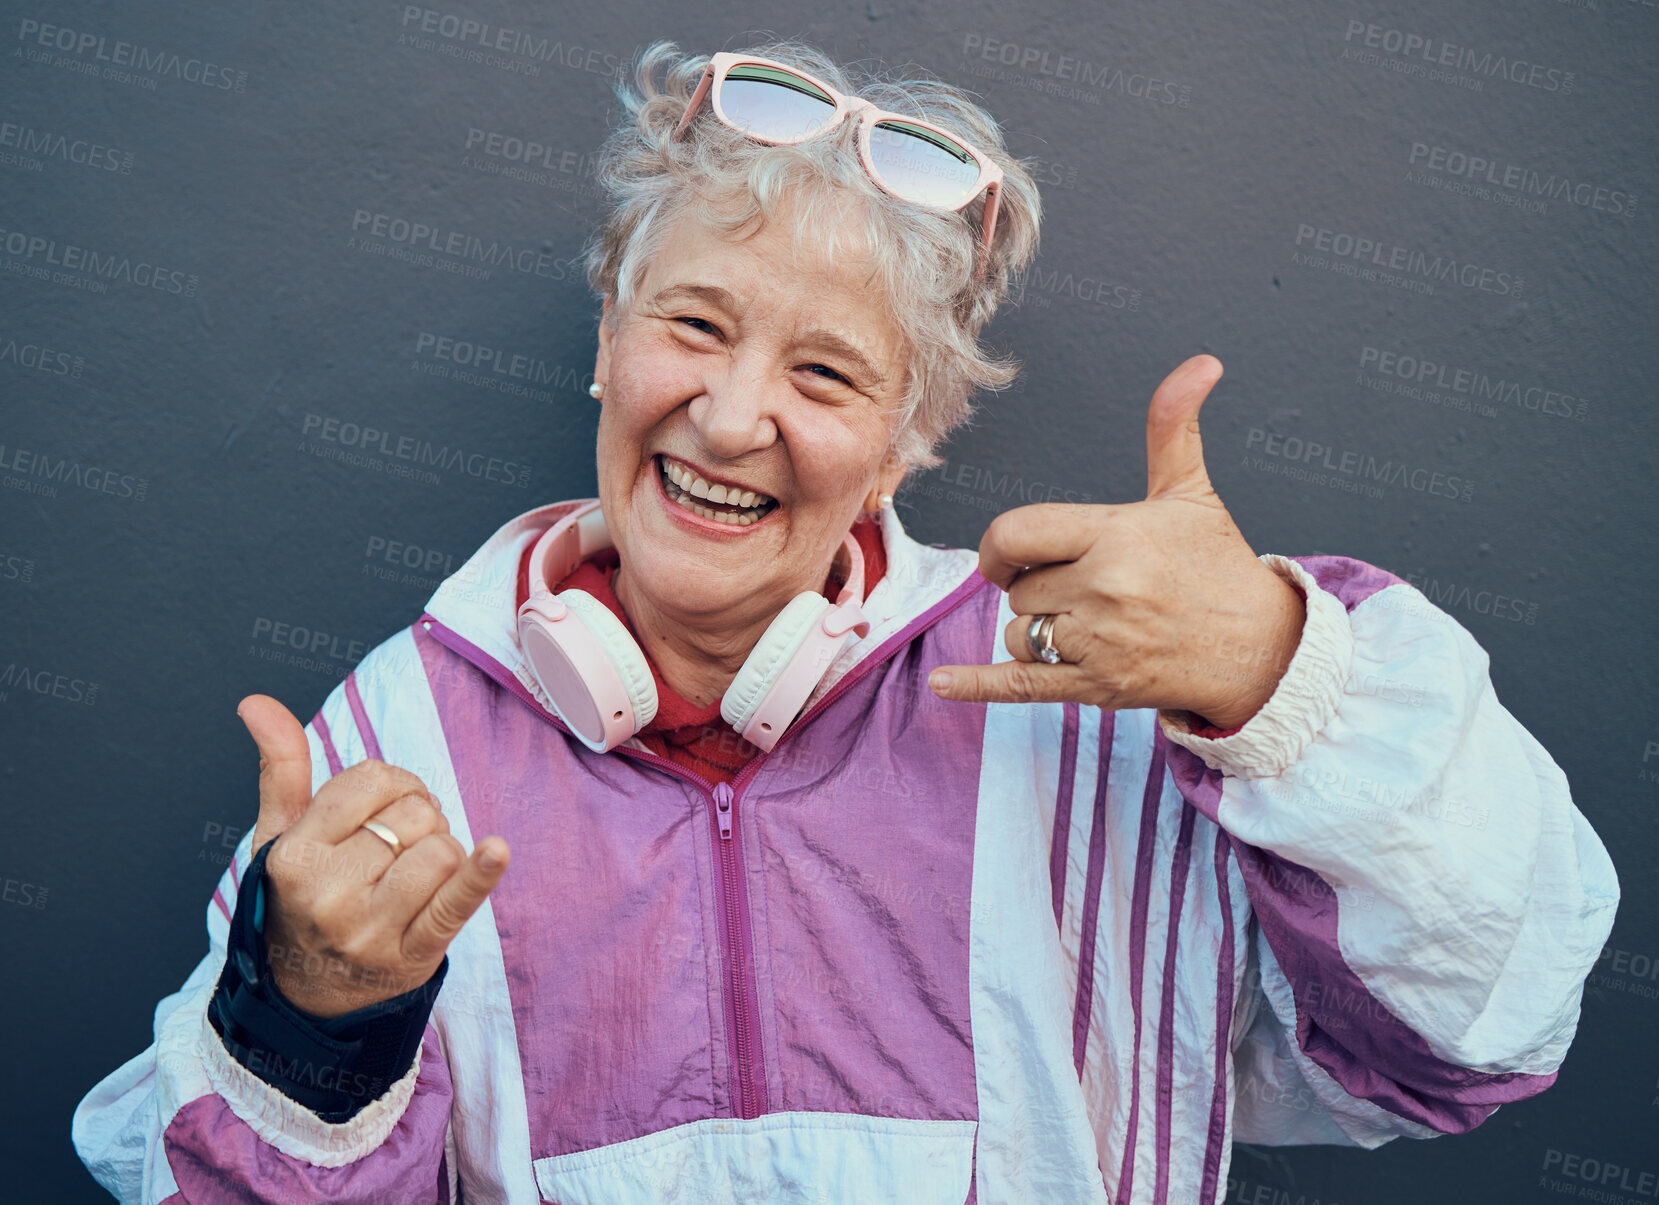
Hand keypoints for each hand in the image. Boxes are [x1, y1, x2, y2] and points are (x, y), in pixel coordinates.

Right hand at [237, 694, 510, 1017]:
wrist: (309, 994)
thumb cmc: (302, 899)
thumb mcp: (280, 836)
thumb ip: (280, 768)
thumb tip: (256, 702)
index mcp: (294, 855)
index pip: (371, 780)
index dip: (393, 784)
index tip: (385, 808)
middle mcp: (327, 893)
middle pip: (414, 812)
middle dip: (419, 820)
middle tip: (397, 851)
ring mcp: (369, 929)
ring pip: (440, 849)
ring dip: (443, 853)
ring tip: (416, 875)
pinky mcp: (412, 955)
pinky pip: (455, 903)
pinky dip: (480, 874)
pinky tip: (495, 852)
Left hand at [928, 355, 1305, 728]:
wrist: (1261, 649)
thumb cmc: (1217, 567)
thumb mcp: (1191, 493)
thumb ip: (1172, 428)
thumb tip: (1201, 364)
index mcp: (1114, 534)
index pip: (1016, 534)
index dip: (1001, 547)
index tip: (1012, 556)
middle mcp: (1104, 588)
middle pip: (1017, 589)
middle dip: (1039, 590)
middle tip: (1089, 592)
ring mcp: (1100, 641)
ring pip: (1018, 634)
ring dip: (1036, 633)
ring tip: (1091, 626)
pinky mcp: (1098, 687)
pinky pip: (1020, 685)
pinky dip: (977, 686)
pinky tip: (940, 683)